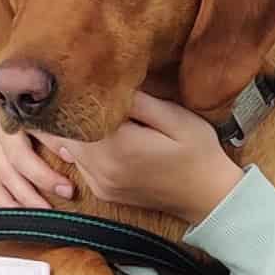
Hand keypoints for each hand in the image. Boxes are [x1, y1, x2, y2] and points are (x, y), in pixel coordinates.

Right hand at [0, 40, 73, 208]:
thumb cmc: (16, 93)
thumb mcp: (33, 94)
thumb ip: (55, 113)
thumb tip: (80, 139)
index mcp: (12, 109)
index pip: (33, 128)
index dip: (53, 143)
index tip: (73, 156)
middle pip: (17, 158)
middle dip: (42, 178)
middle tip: (68, 191)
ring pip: (3, 177)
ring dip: (25, 197)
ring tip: (47, 211)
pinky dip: (6, 203)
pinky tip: (22, 215)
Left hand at [41, 93, 243, 223]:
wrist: (209, 196)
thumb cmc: (198, 152)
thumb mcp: (176, 118)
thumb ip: (139, 101)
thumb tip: (110, 83)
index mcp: (118, 147)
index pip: (75, 116)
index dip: (72, 95)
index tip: (77, 78)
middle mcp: (101, 169)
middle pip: (64, 133)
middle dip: (68, 111)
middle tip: (72, 88)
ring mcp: (100, 183)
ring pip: (67, 149)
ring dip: (72, 129)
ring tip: (81, 107)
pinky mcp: (103, 191)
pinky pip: (79, 164)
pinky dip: (81, 147)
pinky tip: (95, 132)